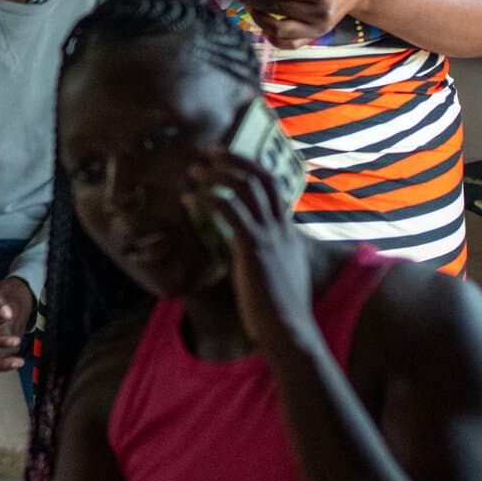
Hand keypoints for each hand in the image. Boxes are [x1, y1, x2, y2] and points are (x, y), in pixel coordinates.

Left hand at [184, 153, 315, 352]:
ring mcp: (270, 235)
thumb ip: (268, 254)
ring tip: (194, 170)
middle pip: (263, 177)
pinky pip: (231, 211)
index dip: (252, 168)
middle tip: (210, 152)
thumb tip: (251, 248)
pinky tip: (192, 198)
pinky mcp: (253, 247)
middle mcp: (283, 227)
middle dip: (236, 159)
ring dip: (217, 174)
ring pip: (247, 188)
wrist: (288, 329)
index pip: (276, 187)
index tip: (230, 159)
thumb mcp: (280, 273)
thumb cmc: (280, 309)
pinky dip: (210, 199)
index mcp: (290, 232)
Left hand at [234, 0, 376, 47]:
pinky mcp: (316, 37)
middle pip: (276, 9)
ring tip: (251, 6)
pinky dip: (271, 36)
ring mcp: (318, 29)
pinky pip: (287, 44)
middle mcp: (319, 12)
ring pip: (278, 30)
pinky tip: (263, 22)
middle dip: (253, 0)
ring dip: (259, 19)